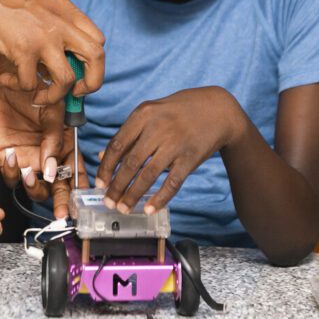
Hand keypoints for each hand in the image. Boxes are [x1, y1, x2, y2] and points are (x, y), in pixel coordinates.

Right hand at [0, 0, 104, 104]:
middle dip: (91, 83)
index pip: (98, 41)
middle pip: (96, 58)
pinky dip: (18, 87)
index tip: (78, 74)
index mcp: (66, 10)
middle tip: (74, 93)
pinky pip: (30, 83)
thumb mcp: (39, 1)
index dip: (94, 64)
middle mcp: (61, 23)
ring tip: (36, 94)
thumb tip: (62, 54)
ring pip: (67, 80)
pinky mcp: (22, 49)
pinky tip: (6, 79)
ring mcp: (43, 37)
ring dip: (53, 95)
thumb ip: (56, 22)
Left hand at [0, 52, 67, 192]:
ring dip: (35, 188)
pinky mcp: (4, 156)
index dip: (79, 188)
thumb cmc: (31, 84)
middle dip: (60, 201)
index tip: (79, 203)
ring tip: (30, 174)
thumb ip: (55, 137)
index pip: (76, 171)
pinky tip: (10, 156)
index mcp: (64, 143)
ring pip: (34, 188)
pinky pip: (9, 176)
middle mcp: (47, 154)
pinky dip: (10, 172)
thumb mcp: (52, 107)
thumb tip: (51, 167)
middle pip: (57, 186)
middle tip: (60, 213)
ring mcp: (26, 157)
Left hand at [96, 87, 247, 214]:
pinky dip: (159, 198)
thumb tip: (102, 157)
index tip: (100, 183)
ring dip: (133, 195)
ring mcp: (175, 143)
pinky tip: (149, 208)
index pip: (117, 145)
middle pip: (130, 163)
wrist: (218, 110)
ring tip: (123, 207)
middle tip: (108, 201)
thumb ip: (128, 135)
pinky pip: (172, 183)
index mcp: (143, 114)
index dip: (106, 167)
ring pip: (148, 175)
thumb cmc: (179, 112)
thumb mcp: (151, 114)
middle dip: (116, 186)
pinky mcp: (190, 158)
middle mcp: (158, 128)